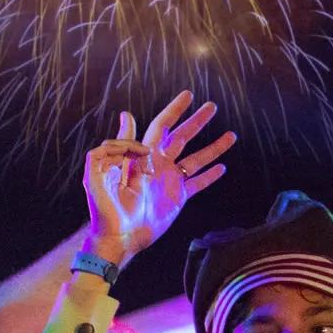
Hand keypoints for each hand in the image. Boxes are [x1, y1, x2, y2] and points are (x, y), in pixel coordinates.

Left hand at [82, 91, 236, 265]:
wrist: (117, 236)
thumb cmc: (105, 207)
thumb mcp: (100, 174)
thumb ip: (115, 147)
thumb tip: (126, 116)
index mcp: (141, 156)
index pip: (161, 127)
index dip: (173, 111)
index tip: (187, 96)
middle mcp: (158, 164)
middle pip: (182, 137)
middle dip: (196, 121)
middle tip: (212, 106)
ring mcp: (169, 181)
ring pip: (196, 159)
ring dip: (213, 147)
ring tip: (231, 135)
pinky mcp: (177, 198)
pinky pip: (197, 184)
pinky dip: (210, 176)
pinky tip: (222, 168)